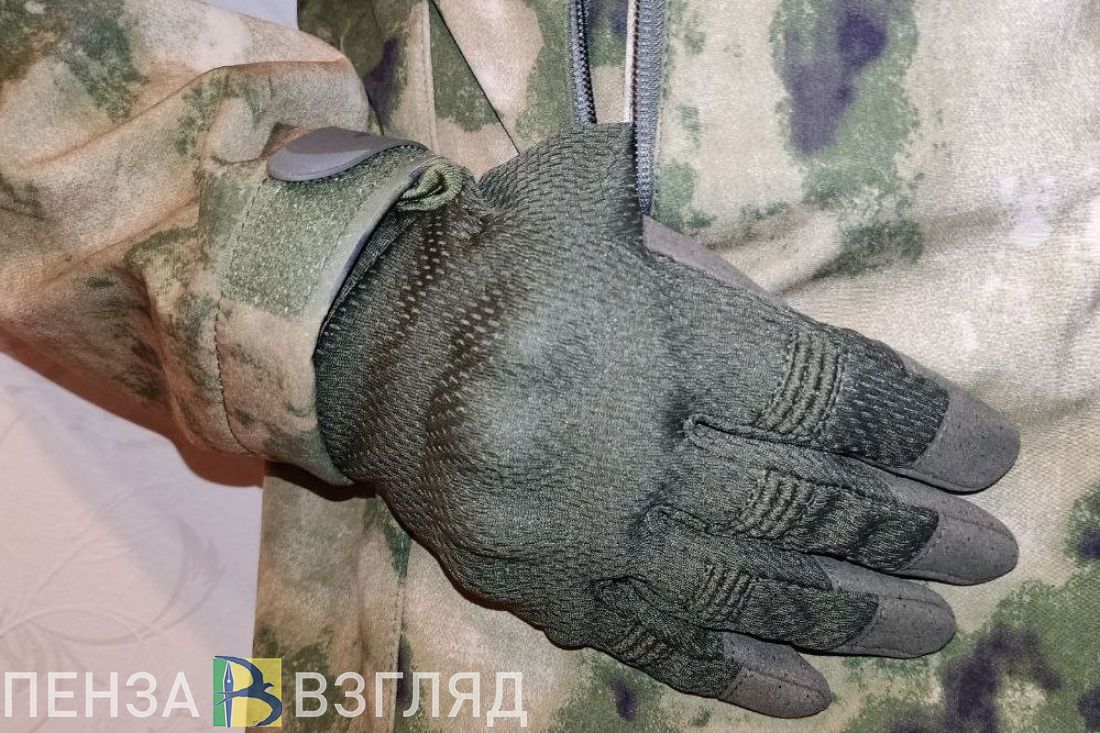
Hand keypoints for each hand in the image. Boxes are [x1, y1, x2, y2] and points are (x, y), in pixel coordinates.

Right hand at [314, 124, 1018, 717]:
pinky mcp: (540, 585)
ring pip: (740, 586)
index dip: (915, 429)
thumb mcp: (592, 207)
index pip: (822, 395)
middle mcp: (625, 447)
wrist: (357, 338)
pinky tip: (806, 692)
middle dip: (905, 532)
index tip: (985, 457)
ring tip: (927, 627)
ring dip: (845, 612)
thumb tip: (817, 347)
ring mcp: (581, 531)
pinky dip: (732, 672)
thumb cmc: (492, 259)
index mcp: (648, 337)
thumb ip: (706, 264)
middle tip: (985, 554)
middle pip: (797, 501)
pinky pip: (650, 640)